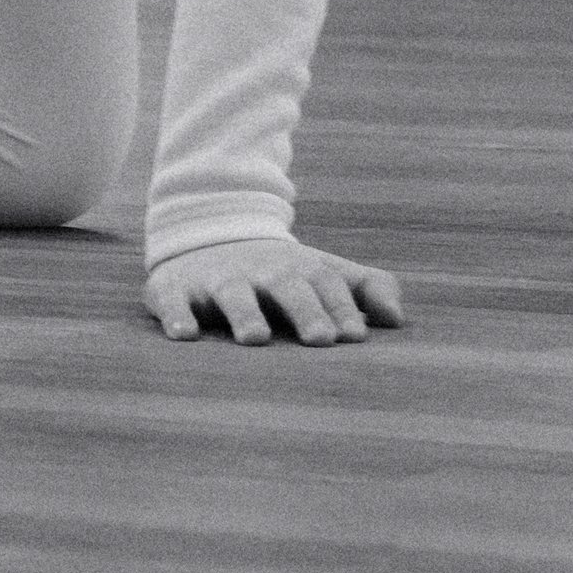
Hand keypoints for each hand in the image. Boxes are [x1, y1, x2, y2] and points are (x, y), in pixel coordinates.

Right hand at [145, 233, 405, 345]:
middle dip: (304, 310)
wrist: (206, 232)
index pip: (326, 285)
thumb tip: (398, 319)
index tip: (355, 335)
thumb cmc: (278, 271)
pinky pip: (174, 300)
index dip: (341, 308)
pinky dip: (177, 315)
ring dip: (245, 314)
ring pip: (232, 294)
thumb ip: (365, 288)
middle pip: (285, 287)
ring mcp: (217, 278)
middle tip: (320, 340)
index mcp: (298, 269)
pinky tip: (185, 335)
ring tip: (256, 339)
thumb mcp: (322, 271)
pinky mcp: (176, 287)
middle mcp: (260, 271)